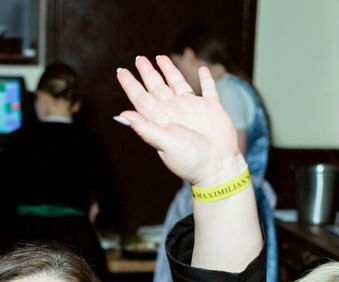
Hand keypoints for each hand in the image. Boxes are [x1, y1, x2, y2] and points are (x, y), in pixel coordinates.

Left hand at [115, 55, 242, 186]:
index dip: (130, 85)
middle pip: (157, 87)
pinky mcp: (212, 109)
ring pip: (178, 84)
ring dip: (170, 71)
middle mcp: (174, 111)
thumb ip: (145, 129)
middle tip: (139, 58)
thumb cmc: (190, 160)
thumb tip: (122, 115)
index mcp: (161, 119)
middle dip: (147, 73)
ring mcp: (193, 108)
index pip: (141, 98)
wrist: (218, 167)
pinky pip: (208, 90)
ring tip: (161, 58)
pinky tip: (203, 70)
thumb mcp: (164, 144)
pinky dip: (206, 79)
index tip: (120, 72)